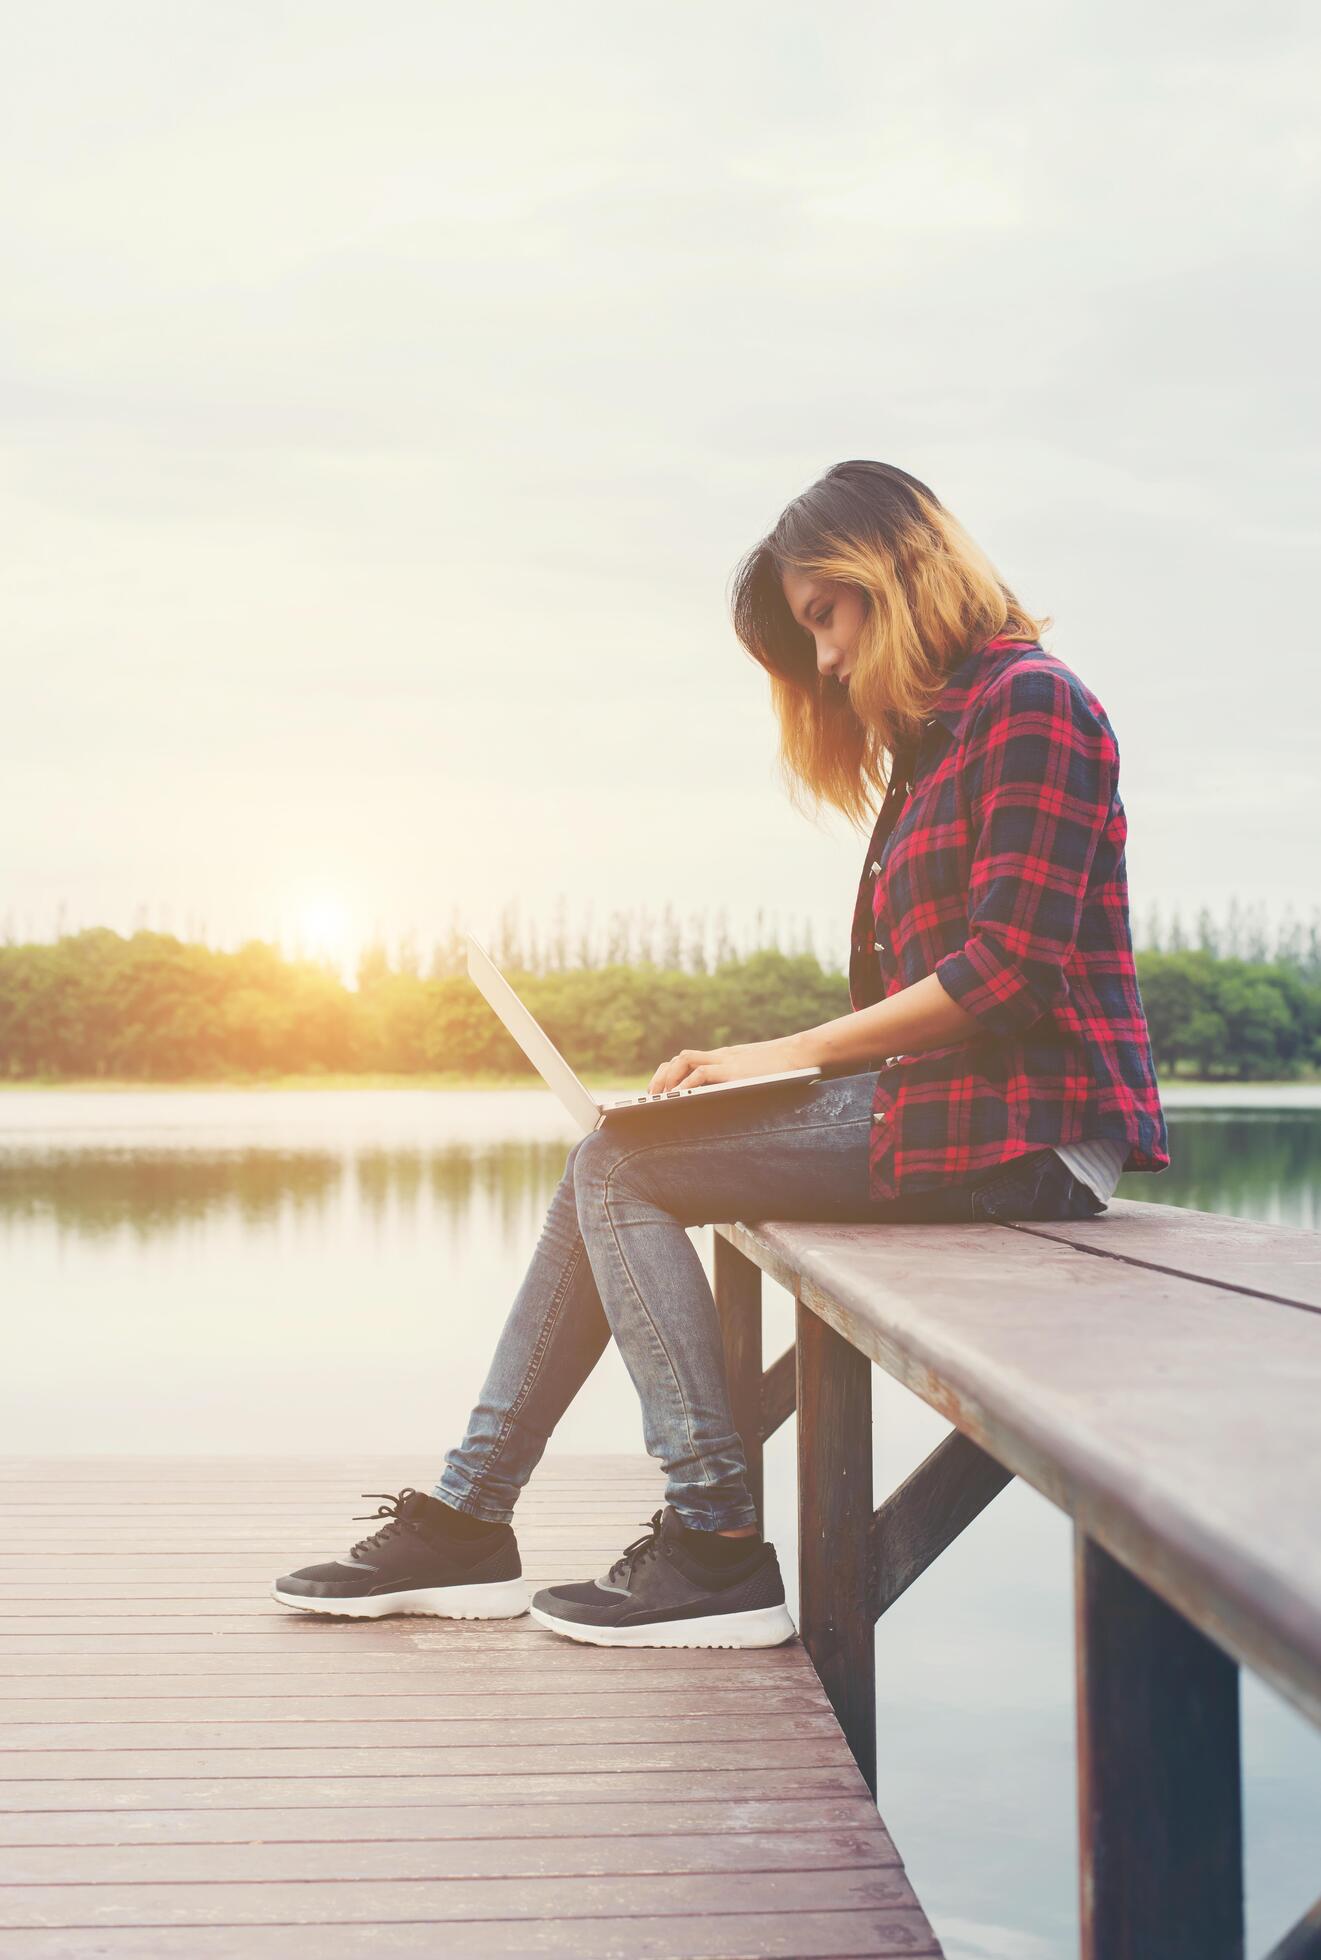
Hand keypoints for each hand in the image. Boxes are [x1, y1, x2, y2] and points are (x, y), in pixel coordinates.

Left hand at [646, 1034, 813, 1097]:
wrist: (802, 1055)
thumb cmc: (783, 1070)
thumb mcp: (755, 1073)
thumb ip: (737, 1080)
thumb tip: (726, 1101)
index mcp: (724, 1058)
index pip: (688, 1059)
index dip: (669, 1072)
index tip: (658, 1090)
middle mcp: (721, 1057)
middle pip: (680, 1058)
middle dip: (662, 1076)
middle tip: (652, 1096)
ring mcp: (726, 1061)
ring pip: (684, 1060)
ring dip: (669, 1078)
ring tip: (660, 1097)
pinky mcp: (734, 1069)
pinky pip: (702, 1072)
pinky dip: (686, 1084)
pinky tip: (678, 1097)